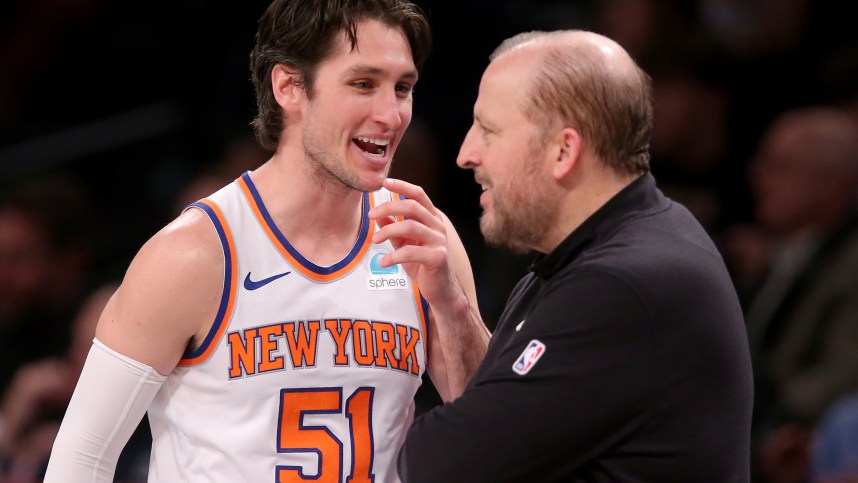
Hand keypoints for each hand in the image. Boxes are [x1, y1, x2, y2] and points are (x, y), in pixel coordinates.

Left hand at [368, 178, 462, 307]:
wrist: (440, 290)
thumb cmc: (423, 265)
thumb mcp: (405, 244)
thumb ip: (394, 229)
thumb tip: (379, 215)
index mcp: (432, 218)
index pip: (418, 195)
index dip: (402, 186)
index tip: (385, 183)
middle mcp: (438, 226)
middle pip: (412, 207)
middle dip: (388, 207)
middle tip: (370, 216)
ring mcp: (439, 241)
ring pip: (410, 226)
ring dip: (387, 231)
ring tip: (375, 241)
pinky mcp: (437, 257)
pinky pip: (410, 252)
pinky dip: (392, 256)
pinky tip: (383, 262)